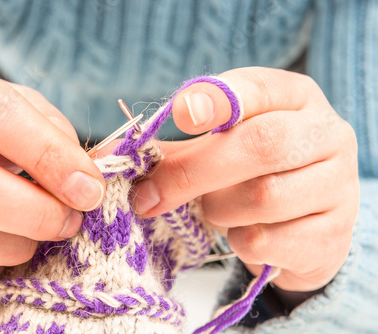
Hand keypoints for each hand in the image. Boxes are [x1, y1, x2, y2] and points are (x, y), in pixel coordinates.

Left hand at [131, 67, 358, 291]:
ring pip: (262, 197)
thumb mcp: (218, 150)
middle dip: (195, 173)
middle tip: (150, 196)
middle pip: (261, 144)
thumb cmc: (251, 176)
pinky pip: (267, 241)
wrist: (302, 225)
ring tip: (214, 210)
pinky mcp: (332, 236)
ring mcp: (337, 186)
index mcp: (294, 99)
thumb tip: (110, 157)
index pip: (257, 89)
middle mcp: (326, 135)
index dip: (216, 101)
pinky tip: (239, 233)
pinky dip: (238, 240)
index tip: (179, 114)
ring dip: (218, 210)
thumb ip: (174, 149)